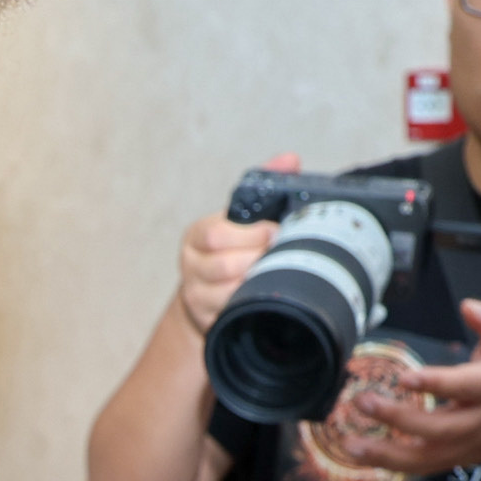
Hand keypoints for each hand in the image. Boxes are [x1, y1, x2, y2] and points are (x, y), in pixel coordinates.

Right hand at [173, 150, 297, 336]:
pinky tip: (265, 298)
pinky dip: (250, 307)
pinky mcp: (207, 320)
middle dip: (256, 260)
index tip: (275, 232)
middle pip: (222, 266)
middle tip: (281, 255)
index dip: (250, 235)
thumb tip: (289, 160)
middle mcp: (191, 266)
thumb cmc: (233, 247)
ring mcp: (197, 296)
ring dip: (255, 285)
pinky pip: (231, 316)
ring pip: (227, 294)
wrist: (210, 291)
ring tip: (276, 275)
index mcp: (198, 236)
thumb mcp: (243, 215)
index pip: (215, 234)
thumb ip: (265, 185)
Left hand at [320, 299, 480, 476]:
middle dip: (398, 417)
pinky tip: (358, 452)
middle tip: (363, 401)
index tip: (404, 377)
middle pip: (438, 427)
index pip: (463, 387)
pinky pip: (419, 467)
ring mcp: (466, 446)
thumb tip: (468, 306)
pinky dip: (387, 463)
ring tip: (350, 442)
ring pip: (425, 457)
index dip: (434, 384)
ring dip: (385, 453)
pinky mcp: (454, 460)